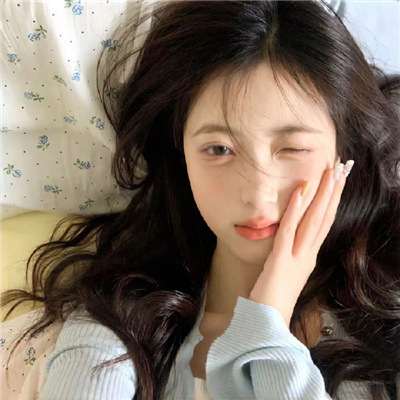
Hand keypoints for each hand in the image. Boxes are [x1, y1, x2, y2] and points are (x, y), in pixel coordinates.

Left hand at [248, 160, 352, 326]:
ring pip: (313, 220)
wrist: (267, 324)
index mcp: (308, 256)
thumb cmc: (273, 298)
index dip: (331, 201)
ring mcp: (296, 257)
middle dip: (333, 191)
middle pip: (324, 217)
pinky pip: (289, 231)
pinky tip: (302, 191)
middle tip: (343, 166)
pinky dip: (296, 210)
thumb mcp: (285, 271)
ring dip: (322, 194)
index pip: (323, 223)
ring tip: (331, 171)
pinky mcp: (281, 261)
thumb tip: (289, 238)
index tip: (337, 180)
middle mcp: (307, 254)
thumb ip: (289, 254)